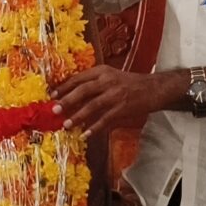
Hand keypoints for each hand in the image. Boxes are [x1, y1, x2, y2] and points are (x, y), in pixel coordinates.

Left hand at [51, 66, 177, 138]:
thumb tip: (71, 95)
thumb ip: (93, 83)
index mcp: (102, 71)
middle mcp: (108, 81)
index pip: (79, 78)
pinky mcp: (123, 108)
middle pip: (83, 90)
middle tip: (54, 109)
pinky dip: (94, 127)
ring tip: (66, 124)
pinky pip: (105, 119)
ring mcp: (116, 95)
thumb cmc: (129, 83)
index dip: (64, 86)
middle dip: (67, 100)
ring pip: (93, 106)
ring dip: (78, 116)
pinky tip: (85, 134)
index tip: (52, 94)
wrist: (154, 88)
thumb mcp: (111, 76)